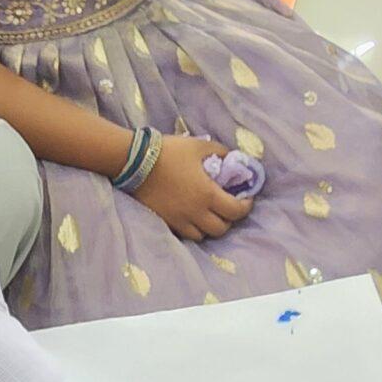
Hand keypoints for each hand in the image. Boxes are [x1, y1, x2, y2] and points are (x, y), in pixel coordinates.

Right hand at [131, 135, 251, 241]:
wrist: (135, 162)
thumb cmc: (170, 152)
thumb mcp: (199, 145)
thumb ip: (220, 152)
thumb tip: (232, 158)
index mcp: (208, 195)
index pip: (236, 211)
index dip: (245, 206)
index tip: (246, 198)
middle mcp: (196, 213)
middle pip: (221, 229)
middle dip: (229, 219)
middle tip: (228, 207)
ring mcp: (179, 220)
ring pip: (202, 236)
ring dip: (209, 227)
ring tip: (209, 215)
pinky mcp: (165, 221)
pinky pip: (184, 234)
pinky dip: (192, 229)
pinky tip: (191, 217)